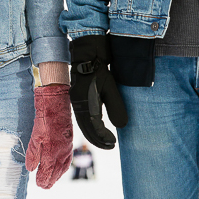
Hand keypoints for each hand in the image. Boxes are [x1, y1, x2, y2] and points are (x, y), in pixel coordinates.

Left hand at [25, 83, 72, 188]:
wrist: (57, 103)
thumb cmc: (44, 118)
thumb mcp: (34, 136)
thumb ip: (32, 154)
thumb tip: (30, 168)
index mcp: (51, 152)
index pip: (47, 172)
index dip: (43, 180)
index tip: (39, 185)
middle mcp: (61, 153)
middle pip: (56, 172)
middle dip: (50, 180)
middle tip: (44, 186)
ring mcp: (66, 148)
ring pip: (63, 167)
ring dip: (57, 175)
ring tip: (52, 180)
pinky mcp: (69, 142)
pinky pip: (67, 159)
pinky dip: (63, 167)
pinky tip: (60, 166)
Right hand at [69, 35, 127, 149]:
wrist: (89, 53)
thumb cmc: (100, 69)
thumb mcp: (111, 88)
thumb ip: (116, 107)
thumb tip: (122, 126)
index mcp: (83, 103)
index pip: (93, 127)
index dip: (103, 137)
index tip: (113, 143)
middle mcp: (77, 104)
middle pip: (86, 128)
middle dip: (98, 139)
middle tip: (110, 145)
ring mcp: (76, 100)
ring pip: (84, 123)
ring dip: (94, 133)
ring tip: (105, 140)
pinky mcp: (78, 97)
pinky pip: (83, 116)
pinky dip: (91, 124)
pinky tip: (99, 126)